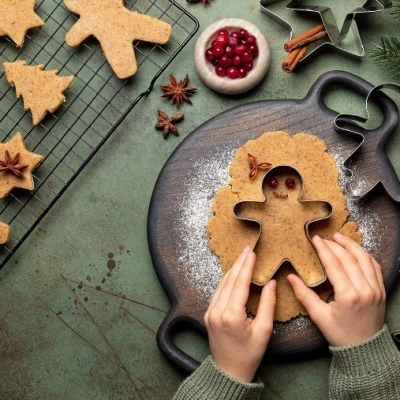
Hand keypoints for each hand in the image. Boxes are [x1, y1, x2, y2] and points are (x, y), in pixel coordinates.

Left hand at [204, 246, 275, 381]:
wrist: (229, 371)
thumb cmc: (249, 353)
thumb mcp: (264, 331)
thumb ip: (268, 305)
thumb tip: (271, 283)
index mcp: (231, 315)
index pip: (240, 283)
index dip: (246, 266)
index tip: (251, 252)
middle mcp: (216, 311)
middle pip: (229, 280)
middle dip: (239, 263)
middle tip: (247, 248)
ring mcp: (210, 312)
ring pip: (222, 284)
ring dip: (232, 269)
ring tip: (242, 257)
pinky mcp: (208, 313)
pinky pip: (218, 291)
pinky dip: (226, 280)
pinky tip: (233, 273)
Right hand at [287, 232, 385, 346]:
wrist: (365, 350)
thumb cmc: (340, 334)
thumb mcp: (319, 317)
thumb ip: (304, 295)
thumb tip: (290, 277)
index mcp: (348, 296)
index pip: (334, 265)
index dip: (324, 249)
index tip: (315, 239)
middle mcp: (364, 289)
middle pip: (349, 258)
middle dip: (335, 244)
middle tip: (324, 238)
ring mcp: (376, 289)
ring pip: (365, 259)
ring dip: (352, 245)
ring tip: (340, 236)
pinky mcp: (381, 291)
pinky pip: (375, 267)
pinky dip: (365, 255)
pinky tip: (356, 250)